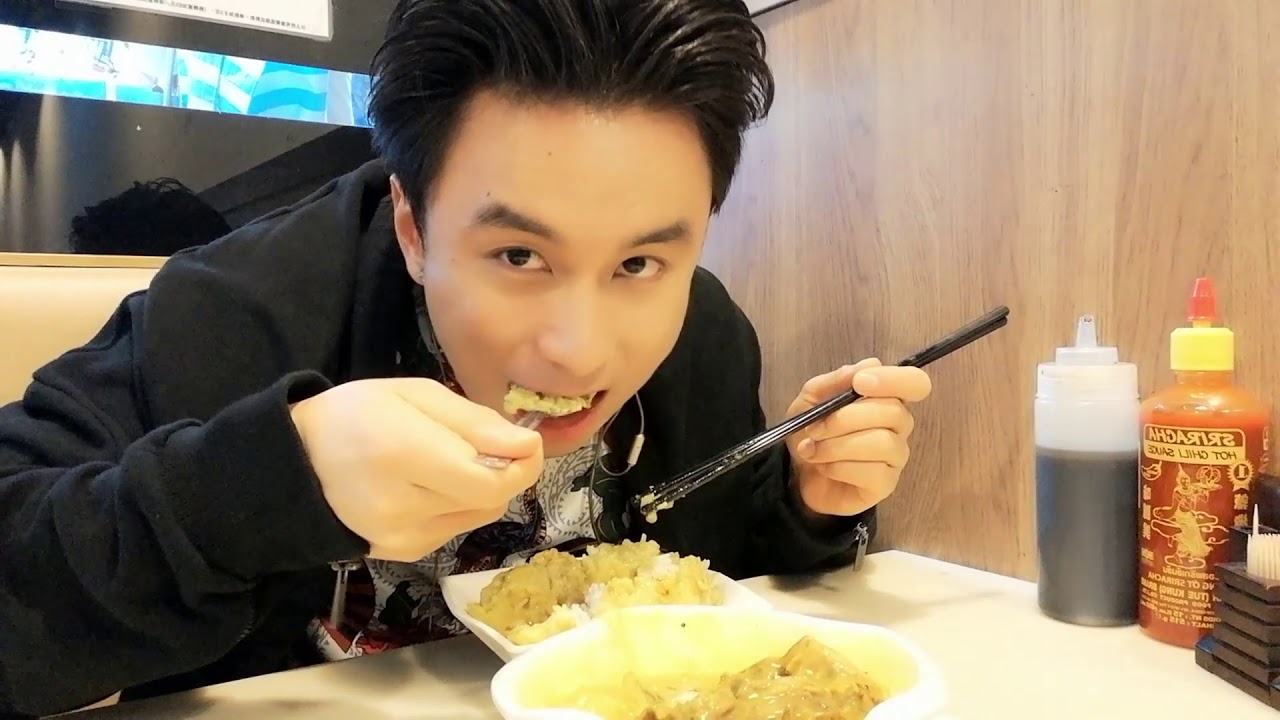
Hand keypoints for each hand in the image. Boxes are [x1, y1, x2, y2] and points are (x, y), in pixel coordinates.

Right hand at [290, 378, 542, 560]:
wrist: (296, 463)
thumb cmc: (356, 414)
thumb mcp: (415, 394)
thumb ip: (474, 422)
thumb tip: (525, 445)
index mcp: (404, 454)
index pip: (491, 480)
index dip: (523, 464)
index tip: (527, 442)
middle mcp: (403, 504)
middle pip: (491, 499)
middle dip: (507, 472)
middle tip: (497, 447)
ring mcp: (401, 536)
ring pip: (479, 515)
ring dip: (484, 489)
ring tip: (453, 462)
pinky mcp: (402, 553)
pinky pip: (455, 527)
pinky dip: (459, 505)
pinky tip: (432, 485)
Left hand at [785, 359, 931, 516]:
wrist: (799, 475)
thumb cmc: (811, 432)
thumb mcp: (811, 400)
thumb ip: (836, 381)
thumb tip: (870, 365)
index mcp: (886, 398)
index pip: (915, 383)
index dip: (893, 379)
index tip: (860, 383)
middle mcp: (899, 425)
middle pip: (893, 412)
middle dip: (845, 418)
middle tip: (814, 428)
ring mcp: (896, 456)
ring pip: (882, 442)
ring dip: (838, 445)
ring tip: (812, 450)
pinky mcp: (886, 484)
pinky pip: (872, 471)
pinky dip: (839, 467)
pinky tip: (824, 468)